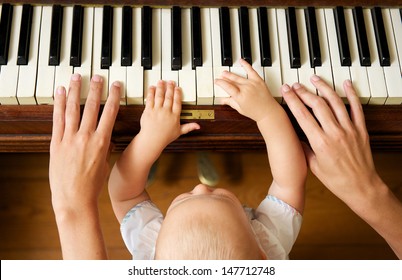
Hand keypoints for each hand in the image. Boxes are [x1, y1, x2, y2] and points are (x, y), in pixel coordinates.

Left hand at [49, 74, 119, 213]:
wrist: (74, 198)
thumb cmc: (92, 185)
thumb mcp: (104, 164)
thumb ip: (104, 148)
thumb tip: (104, 140)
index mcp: (102, 142)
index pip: (110, 113)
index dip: (113, 97)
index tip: (116, 85)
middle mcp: (86, 137)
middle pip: (91, 107)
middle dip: (95, 89)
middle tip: (97, 76)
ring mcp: (69, 139)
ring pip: (72, 109)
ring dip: (75, 91)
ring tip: (77, 77)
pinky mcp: (56, 143)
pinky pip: (57, 119)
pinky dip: (58, 104)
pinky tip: (59, 93)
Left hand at [137, 80, 199, 155]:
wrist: (152, 140)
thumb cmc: (165, 137)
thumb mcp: (179, 132)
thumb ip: (189, 127)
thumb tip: (198, 126)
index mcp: (174, 116)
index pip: (177, 102)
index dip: (178, 94)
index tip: (178, 88)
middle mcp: (166, 112)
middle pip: (169, 97)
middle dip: (170, 88)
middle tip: (171, 82)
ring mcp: (157, 110)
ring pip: (159, 96)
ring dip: (161, 87)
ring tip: (161, 82)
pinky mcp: (148, 111)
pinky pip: (150, 99)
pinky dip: (151, 92)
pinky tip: (152, 88)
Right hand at [214, 59, 276, 122]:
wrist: (268, 111)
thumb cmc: (255, 112)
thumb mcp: (240, 109)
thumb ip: (230, 102)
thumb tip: (222, 100)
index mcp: (239, 96)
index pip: (227, 87)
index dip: (220, 83)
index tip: (217, 81)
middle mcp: (245, 89)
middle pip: (232, 81)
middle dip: (224, 77)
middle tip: (220, 76)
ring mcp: (252, 84)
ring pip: (238, 76)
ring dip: (231, 74)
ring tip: (225, 72)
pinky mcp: (259, 80)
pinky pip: (251, 70)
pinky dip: (245, 65)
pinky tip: (241, 61)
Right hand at [282, 75, 379, 206]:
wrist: (361, 187)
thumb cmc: (336, 180)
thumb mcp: (313, 166)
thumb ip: (305, 147)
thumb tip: (296, 135)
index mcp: (320, 143)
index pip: (302, 115)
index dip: (292, 100)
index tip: (286, 91)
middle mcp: (335, 133)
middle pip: (317, 105)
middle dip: (304, 92)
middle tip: (296, 85)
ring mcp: (349, 130)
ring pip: (335, 102)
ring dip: (324, 88)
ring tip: (315, 79)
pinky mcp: (361, 130)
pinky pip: (357, 108)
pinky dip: (352, 94)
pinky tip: (346, 84)